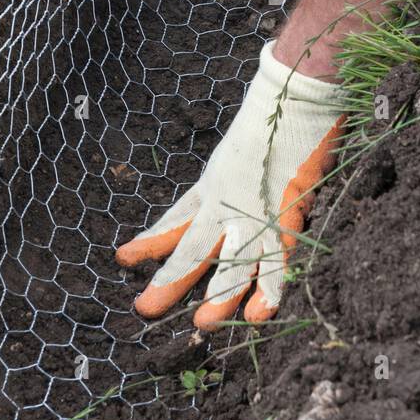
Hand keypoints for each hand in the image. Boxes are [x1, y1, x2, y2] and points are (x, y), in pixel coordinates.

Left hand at [116, 44, 346, 329]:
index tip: (124, 257)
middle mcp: (227, 201)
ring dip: (219, 297)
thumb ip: (224, 180)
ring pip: (233, 263)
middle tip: (144, 309)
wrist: (295, 96)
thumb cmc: (271, 118)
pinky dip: (269, 290)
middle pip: (193, 248)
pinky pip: (277, 260)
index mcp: (214, 184)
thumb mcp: (234, 153)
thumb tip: (212, 200)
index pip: (175, 220)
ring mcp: (255, 210)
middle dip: (170, 281)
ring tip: (202, 323)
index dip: (151, 241)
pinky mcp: (286, 213)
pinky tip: (257, 316)